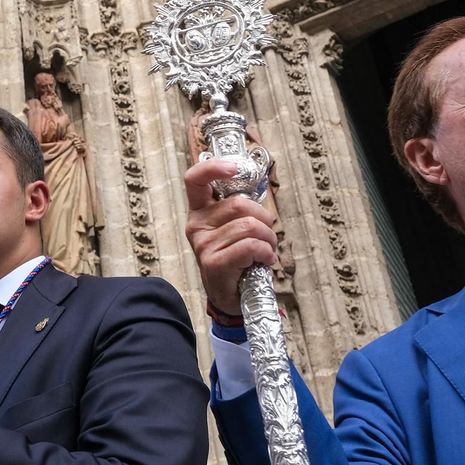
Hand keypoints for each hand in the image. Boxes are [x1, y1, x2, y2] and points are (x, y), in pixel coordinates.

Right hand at [184, 158, 278, 316]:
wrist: (229, 297)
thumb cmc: (235, 259)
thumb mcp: (232, 229)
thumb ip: (239, 209)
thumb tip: (259, 185)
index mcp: (199, 211)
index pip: (195, 179)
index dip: (214, 167)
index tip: (235, 168)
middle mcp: (196, 225)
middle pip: (240, 204)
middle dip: (265, 219)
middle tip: (268, 236)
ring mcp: (204, 245)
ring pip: (250, 227)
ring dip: (269, 240)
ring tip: (267, 251)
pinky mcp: (214, 263)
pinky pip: (250, 246)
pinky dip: (265, 253)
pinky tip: (264, 261)